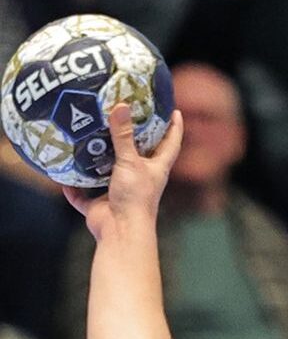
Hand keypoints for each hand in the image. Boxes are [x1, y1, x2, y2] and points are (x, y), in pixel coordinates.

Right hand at [63, 103, 182, 239]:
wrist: (121, 231)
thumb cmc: (135, 197)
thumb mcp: (130, 162)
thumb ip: (123, 136)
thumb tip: (120, 106)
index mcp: (156, 169)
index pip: (170, 144)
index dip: (174, 127)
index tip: (173, 111)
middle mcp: (140, 179)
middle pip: (138, 156)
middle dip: (132, 139)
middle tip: (123, 116)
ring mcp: (119, 192)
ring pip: (107, 174)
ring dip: (97, 162)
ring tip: (86, 139)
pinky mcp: (100, 205)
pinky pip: (83, 195)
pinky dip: (73, 189)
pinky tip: (62, 176)